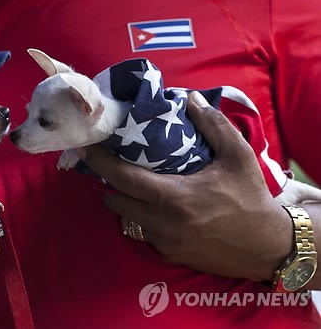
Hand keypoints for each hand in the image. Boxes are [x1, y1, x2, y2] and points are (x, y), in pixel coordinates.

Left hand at [78, 93, 292, 281]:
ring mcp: (164, 242)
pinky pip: (144, 234)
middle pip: (115, 200)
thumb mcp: (238, 157)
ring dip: (125, 202)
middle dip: (108, 184)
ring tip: (135, 186)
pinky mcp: (169, 255)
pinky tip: (157, 209)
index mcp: (173, 197)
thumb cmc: (252, 199)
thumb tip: (192, 99)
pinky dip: (143, 219)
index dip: (99, 162)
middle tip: (114, 167)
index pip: (122, 178)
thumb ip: (214, 125)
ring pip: (127, 219)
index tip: (86, 148)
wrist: (268, 247)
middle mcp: (161, 222)